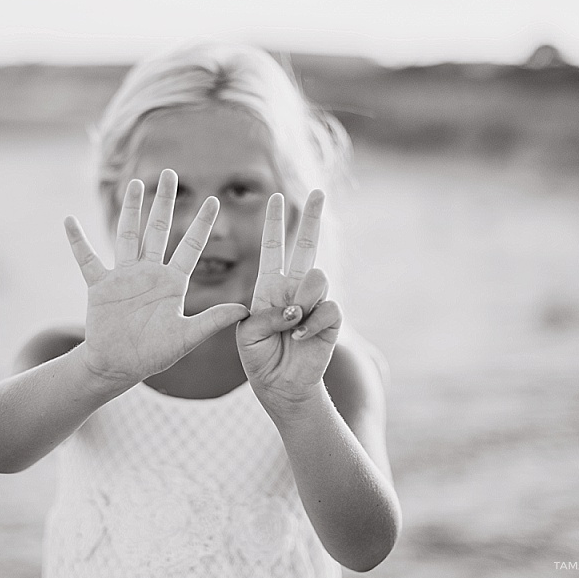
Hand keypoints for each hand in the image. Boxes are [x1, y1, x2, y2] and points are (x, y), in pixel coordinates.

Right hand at [64, 169, 249, 394]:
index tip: (214, 200)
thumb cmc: (154, 355)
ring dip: (130, 209)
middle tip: (169, 173)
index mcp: (172, 283)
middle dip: (164, 202)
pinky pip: (87, 259)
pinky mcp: (100, 286)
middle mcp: (149, 273)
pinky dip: (77, 241)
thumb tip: (246, 310)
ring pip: (127, 234)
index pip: (190, 246)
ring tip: (134, 183)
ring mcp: (123, 276)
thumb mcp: (187, 338)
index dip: (202, 224)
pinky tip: (69, 220)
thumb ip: (213, 321)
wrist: (119, 366)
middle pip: (158, 229)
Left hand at [236, 190, 341, 411]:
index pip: (272, 248)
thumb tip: (295, 307)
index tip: (275, 197)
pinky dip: (312, 324)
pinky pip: (328, 308)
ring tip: (291, 322)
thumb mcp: (247, 333)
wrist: (280, 385)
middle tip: (318, 192)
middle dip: (310, 218)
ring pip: (317, 278)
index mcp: (269, 286)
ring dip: (302, 300)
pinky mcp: (331, 319)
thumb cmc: (259, 358)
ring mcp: (314, 302)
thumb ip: (265, 314)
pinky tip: (301, 337)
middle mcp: (293, 288)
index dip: (274, 223)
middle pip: (305, 246)